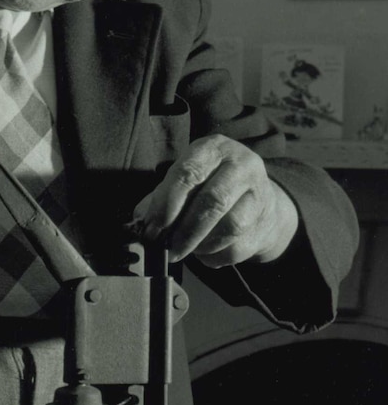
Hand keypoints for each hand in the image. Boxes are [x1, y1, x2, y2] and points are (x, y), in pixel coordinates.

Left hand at [130, 134, 298, 266]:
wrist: (258, 200)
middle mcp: (242, 165)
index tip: (153, 227)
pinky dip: (213, 256)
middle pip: (212, 201)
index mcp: (214, 148)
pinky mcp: (265, 223)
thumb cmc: (209, 186)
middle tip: (166, 248)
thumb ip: (160, 197)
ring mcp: (259, 194)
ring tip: (184, 250)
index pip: (188, 172)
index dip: (167, 204)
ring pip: (229, 227)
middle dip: (183, 231)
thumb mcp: (185, 179)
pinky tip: (203, 252)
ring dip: (200, 245)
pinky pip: (237, 247)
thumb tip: (140, 222)